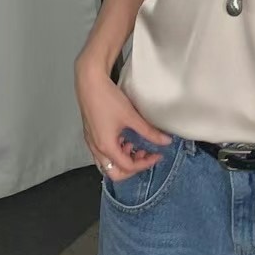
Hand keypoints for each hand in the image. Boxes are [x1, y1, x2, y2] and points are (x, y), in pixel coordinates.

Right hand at [74, 60, 169, 180]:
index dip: (145, 164)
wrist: (89, 83)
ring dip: (123, 160)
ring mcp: (92, 142)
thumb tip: (165, 141)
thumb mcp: (132, 117)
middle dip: (132, 168)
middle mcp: (96, 148)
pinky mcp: (91, 135)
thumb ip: (149, 132)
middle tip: (145, 156)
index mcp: (106, 146)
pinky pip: (103, 153)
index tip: (157, 155)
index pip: (128, 167)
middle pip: (114, 172)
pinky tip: (125, 139)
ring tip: (136, 147)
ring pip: (108, 163)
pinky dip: (116, 152)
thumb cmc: (107, 98)